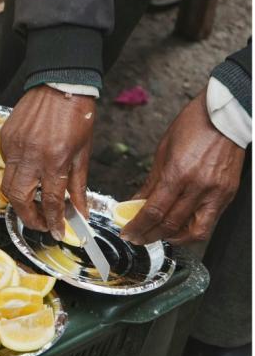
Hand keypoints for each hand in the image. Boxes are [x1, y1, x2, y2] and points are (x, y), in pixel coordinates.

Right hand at [0, 85, 95, 238]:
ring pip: (7, 185)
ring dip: (18, 199)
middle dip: (28, 217)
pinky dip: (15, 175)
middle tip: (40, 223)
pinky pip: (6, 165)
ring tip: (32, 204)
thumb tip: (80, 211)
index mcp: (55, 159)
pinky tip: (27, 173)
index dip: (53, 221)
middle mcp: (31, 155)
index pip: (50, 200)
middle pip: (19, 198)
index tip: (57, 231)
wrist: (59, 85)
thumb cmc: (76, 115)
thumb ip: (78, 185)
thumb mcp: (83, 153)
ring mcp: (13, 147)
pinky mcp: (4, 139)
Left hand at [122, 88, 244, 244]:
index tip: (128, 232)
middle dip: (149, 236)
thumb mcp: (162, 152)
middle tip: (137, 237)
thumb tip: (135, 203)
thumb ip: (150, 183)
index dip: (137, 227)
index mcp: (178, 174)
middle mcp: (198, 187)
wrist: (225, 116)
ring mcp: (216, 193)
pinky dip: (192, 230)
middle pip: (170, 225)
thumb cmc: (193, 126)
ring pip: (194, 231)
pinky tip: (180, 227)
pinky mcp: (227, 194)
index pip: (153, 212)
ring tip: (158, 236)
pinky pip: (210, 222)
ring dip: (173, 238)